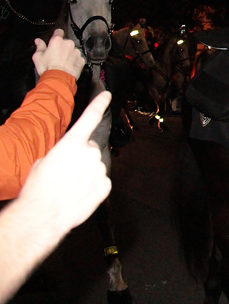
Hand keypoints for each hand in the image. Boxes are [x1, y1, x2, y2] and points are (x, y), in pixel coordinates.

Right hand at [17, 92, 111, 233]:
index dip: (99, 104)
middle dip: (81, 156)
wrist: (43, 215)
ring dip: (86, 172)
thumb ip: (62, 152)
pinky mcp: (106, 184)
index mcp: (72, 142)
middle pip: (89, 148)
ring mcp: (100, 168)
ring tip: (69, 185)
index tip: (107, 95)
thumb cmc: (38, 188)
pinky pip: (100, 180)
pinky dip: (92, 185)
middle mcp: (89, 152)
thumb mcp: (44, 161)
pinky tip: (78, 193)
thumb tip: (69, 154)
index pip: (89, 117)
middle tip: (66, 171)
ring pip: (95, 165)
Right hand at [32, 29, 84, 78]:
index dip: (57, 35)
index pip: (59, 32)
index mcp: (57, 41)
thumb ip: (39, 46)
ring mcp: (76, 52)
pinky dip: (74, 61)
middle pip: (66, 42)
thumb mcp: (38, 56)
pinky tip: (69, 66)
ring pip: (73, 50)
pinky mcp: (81, 60)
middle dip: (62, 47)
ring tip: (63, 62)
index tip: (55, 39)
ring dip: (69, 54)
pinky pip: (78, 59)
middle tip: (57, 55)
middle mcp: (69, 44)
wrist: (58, 79)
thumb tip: (38, 40)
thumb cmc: (47, 67)